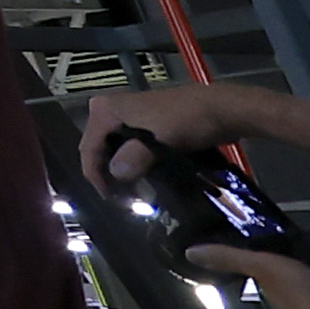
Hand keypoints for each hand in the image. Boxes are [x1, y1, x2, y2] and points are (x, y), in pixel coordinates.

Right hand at [79, 83, 251, 198]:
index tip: (112, 200)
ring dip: (121, 171)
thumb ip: (134, 157)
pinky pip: (128, 148)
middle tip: (123, 199)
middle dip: (107, 174)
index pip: (89, 148)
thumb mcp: (160, 140)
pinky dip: (132, 164)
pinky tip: (142, 179)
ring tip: (133, 192)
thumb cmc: (187, 120)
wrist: (220, 109)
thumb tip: (116, 175)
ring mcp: (126, 117)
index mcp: (106, 110)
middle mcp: (110, 110)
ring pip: (113, 150)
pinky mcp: (142, 124)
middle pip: (98, 149)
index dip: (96, 176)